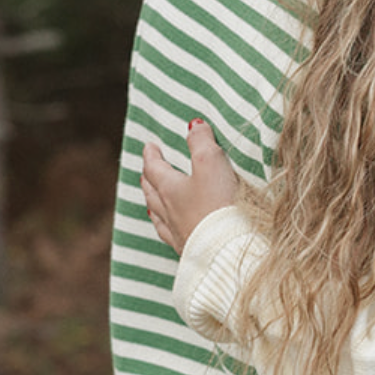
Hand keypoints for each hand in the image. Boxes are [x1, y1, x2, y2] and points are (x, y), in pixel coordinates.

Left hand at [140, 119, 241, 252]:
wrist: (227, 249)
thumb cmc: (220, 204)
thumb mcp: (211, 163)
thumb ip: (201, 142)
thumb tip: (194, 125)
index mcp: (170, 189)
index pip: (154, 168)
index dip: (152, 155)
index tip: (150, 145)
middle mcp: (169, 211)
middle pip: (152, 191)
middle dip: (149, 177)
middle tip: (147, 170)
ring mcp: (177, 232)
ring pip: (158, 215)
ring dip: (153, 203)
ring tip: (151, 200)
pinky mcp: (189, 249)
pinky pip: (170, 235)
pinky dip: (166, 227)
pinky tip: (170, 230)